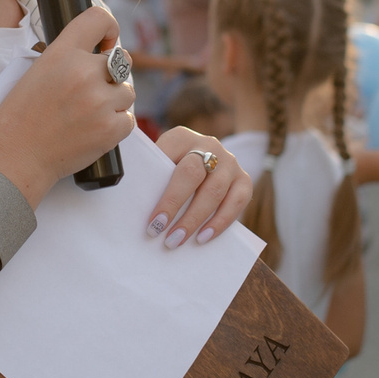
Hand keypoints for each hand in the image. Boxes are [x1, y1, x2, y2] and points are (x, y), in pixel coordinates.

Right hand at [0, 5, 136, 201]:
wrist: (15, 157)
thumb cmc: (20, 117)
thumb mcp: (36, 72)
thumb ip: (68, 59)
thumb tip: (102, 55)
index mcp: (62, 53)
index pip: (98, 18)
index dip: (109, 28)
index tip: (106, 42)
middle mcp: (84, 73)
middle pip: (122, 60)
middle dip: (111, 74)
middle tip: (91, 91)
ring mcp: (99, 102)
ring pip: (127, 92)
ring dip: (114, 101)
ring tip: (87, 114)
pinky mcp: (110, 129)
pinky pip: (128, 119)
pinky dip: (115, 125)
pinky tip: (92, 129)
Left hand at [148, 126, 252, 248]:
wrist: (202, 164)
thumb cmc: (171, 172)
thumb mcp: (160, 164)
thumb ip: (152, 177)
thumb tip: (135, 208)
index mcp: (181, 138)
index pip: (170, 161)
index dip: (163, 194)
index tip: (152, 221)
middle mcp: (209, 144)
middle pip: (193, 174)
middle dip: (175, 206)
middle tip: (159, 232)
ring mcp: (229, 161)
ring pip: (214, 191)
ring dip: (194, 219)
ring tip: (177, 240)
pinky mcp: (244, 179)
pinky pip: (237, 201)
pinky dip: (220, 222)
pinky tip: (203, 237)